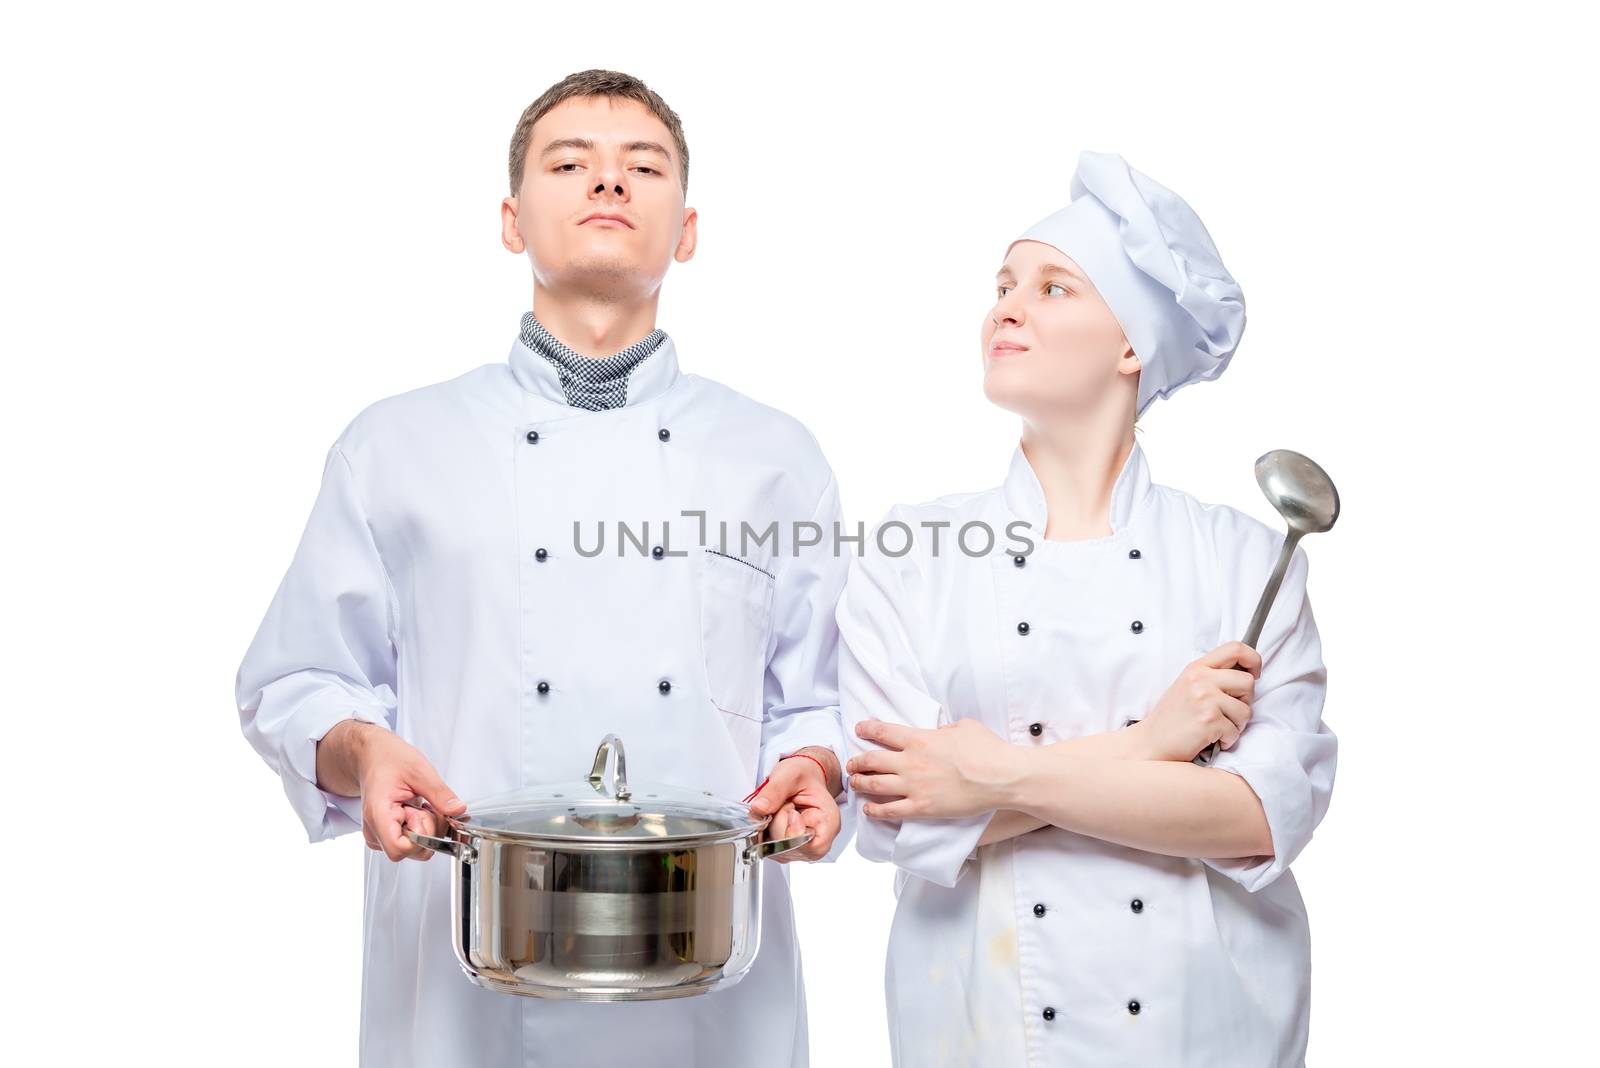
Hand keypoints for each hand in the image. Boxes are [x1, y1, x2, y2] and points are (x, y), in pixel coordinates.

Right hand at [327, 721, 467, 861]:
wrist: (373, 756)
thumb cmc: (389, 760)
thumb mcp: (419, 770)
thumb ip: (439, 794)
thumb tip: (458, 810)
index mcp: (378, 814)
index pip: (399, 849)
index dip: (421, 836)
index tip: (424, 812)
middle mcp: (375, 830)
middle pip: (410, 850)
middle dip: (428, 829)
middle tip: (424, 804)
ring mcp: (379, 835)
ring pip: (413, 848)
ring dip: (426, 828)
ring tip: (418, 804)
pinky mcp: (387, 834)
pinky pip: (412, 842)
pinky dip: (422, 828)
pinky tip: (417, 810)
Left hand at [746, 750, 841, 862]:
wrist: (803, 777)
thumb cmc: (804, 776)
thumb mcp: (790, 774)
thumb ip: (775, 791)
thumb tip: (760, 808)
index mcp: (828, 822)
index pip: (806, 843)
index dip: (789, 829)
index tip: (790, 808)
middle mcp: (819, 840)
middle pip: (788, 847)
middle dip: (776, 824)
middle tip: (785, 804)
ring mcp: (805, 848)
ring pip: (776, 850)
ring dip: (769, 829)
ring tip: (781, 810)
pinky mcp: (791, 850)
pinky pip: (769, 849)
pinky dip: (765, 834)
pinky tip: (774, 818)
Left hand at [847, 718, 1018, 819]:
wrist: (1001, 778)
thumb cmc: (987, 749)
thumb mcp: (963, 726)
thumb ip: (943, 729)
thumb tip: (937, 733)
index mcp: (920, 739)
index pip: (883, 732)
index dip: (867, 729)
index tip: (859, 729)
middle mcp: (911, 762)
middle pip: (871, 759)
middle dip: (857, 761)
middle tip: (853, 763)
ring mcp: (914, 786)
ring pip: (874, 785)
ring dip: (860, 783)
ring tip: (855, 783)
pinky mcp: (922, 808)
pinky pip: (890, 810)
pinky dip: (875, 810)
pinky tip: (868, 809)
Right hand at [1131, 641, 1261, 761]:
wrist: (1151, 742)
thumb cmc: (1173, 717)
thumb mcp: (1188, 685)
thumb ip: (1213, 675)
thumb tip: (1247, 674)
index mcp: (1197, 667)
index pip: (1236, 648)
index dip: (1253, 660)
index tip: (1254, 674)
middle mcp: (1200, 679)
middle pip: (1247, 682)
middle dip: (1245, 701)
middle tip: (1228, 712)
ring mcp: (1205, 699)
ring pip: (1246, 710)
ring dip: (1236, 725)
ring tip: (1217, 728)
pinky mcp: (1209, 720)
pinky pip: (1235, 730)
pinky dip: (1227, 739)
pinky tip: (1211, 739)